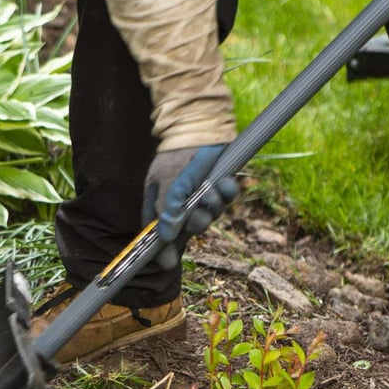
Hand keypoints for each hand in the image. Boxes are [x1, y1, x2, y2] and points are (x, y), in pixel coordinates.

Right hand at [142, 144, 239, 268]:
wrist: (198, 125)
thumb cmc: (176, 155)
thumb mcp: (167, 182)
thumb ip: (167, 210)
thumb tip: (166, 239)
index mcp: (163, 207)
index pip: (160, 236)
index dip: (163, 251)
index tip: (168, 263)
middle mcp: (184, 206)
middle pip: (190, 230)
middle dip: (196, 224)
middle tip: (197, 213)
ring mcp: (204, 197)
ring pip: (211, 215)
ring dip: (212, 205)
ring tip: (210, 189)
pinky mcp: (221, 186)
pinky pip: (228, 198)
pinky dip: (228, 192)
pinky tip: (225, 181)